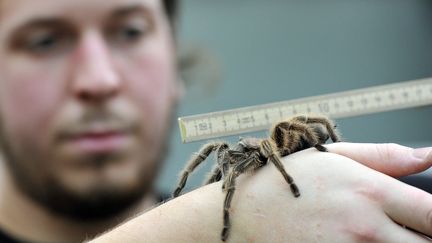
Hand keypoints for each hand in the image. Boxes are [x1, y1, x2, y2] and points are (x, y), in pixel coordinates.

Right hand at [228, 145, 431, 241]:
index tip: (430, 218)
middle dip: (424, 237)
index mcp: (368, 192)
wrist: (242, 214)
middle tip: (411, 229)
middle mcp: (365, 228)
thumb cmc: (285, 181)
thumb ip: (385, 156)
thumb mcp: (332, 156)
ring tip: (382, 235)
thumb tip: (427, 156)